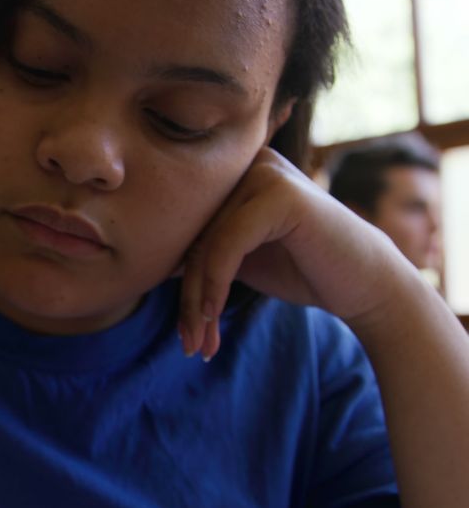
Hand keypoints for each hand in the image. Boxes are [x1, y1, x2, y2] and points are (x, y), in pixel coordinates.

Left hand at [178, 147, 414, 359]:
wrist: (366, 285)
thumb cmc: (300, 270)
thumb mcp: (236, 258)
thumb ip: (198, 251)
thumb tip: (141, 261)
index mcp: (231, 173)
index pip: (185, 228)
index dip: (175, 280)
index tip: (181, 330)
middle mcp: (245, 164)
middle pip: (192, 236)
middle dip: (186, 297)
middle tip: (187, 344)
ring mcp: (264, 173)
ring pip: (205, 244)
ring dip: (197, 302)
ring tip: (197, 343)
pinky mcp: (279, 193)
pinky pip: (227, 244)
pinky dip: (214, 285)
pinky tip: (213, 317)